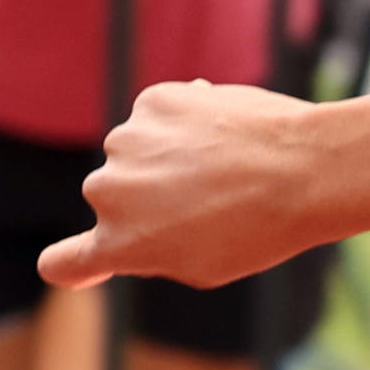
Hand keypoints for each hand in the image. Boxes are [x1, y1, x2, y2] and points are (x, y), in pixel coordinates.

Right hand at [41, 82, 325, 293]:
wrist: (306, 169)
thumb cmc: (263, 229)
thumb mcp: (206, 266)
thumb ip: (156, 252)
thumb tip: (137, 229)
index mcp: (118, 244)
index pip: (64, 263)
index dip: (74, 266)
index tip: (83, 266)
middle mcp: (105, 193)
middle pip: (117, 199)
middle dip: (151, 200)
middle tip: (212, 201)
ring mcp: (125, 142)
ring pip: (139, 154)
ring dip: (169, 158)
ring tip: (226, 167)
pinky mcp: (152, 102)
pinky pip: (161, 117)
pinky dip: (186, 123)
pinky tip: (225, 134)